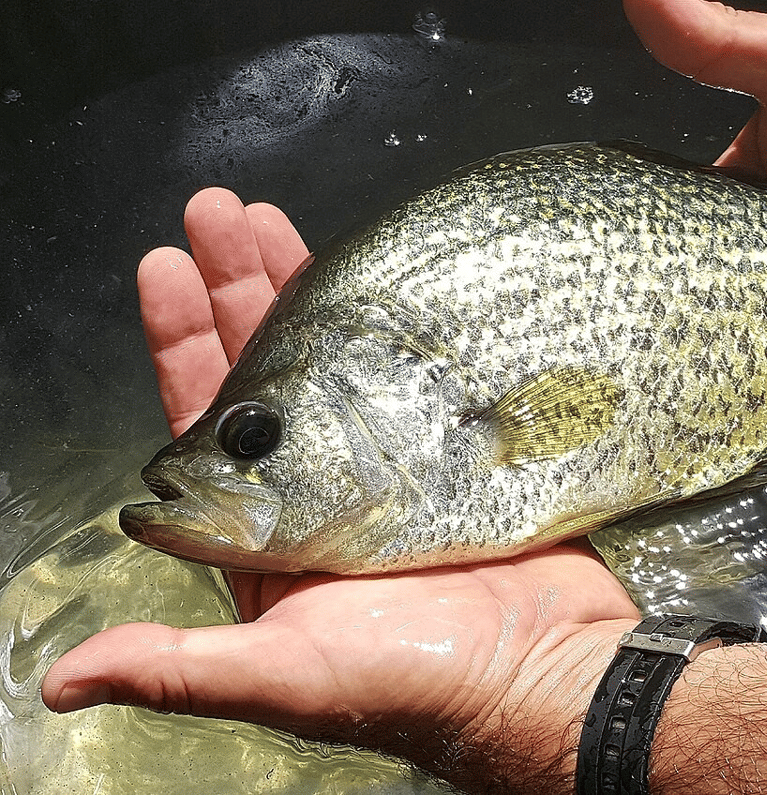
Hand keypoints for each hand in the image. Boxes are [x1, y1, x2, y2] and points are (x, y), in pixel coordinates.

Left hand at [41, 188, 640, 790]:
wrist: (543, 669)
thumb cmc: (414, 681)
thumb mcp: (286, 673)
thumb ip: (180, 666)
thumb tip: (64, 682)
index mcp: (267, 536)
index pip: (205, 425)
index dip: (182, 346)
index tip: (165, 272)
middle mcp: (319, 492)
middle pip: (265, 373)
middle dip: (233, 291)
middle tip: (215, 214)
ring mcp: (388, 464)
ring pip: (332, 359)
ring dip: (301, 286)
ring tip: (267, 217)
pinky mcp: (451, 448)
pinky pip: (410, 368)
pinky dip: (385, 319)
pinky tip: (368, 270)